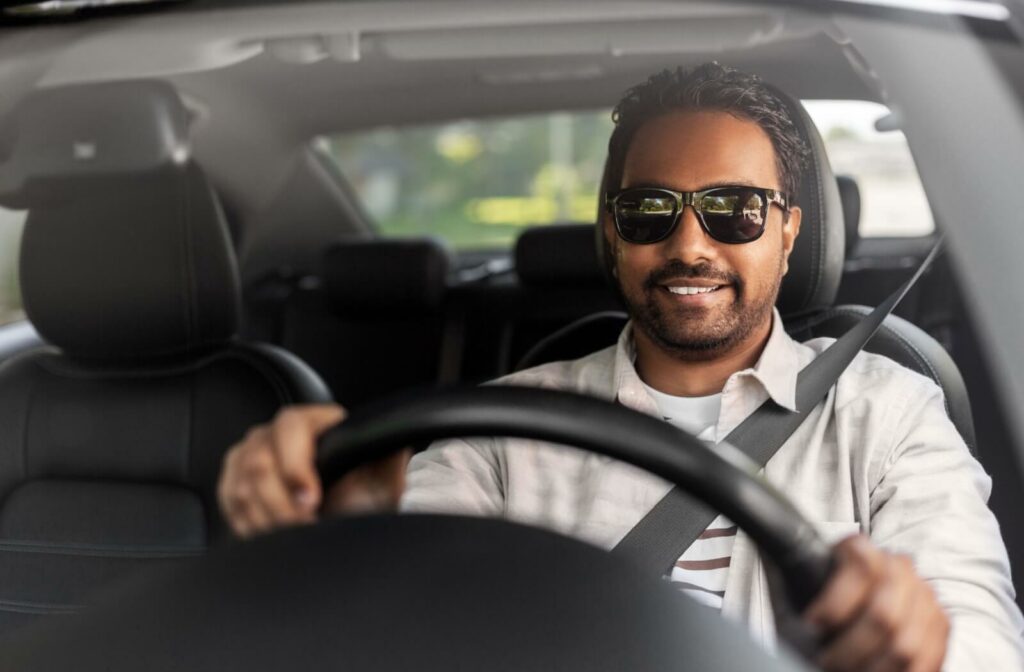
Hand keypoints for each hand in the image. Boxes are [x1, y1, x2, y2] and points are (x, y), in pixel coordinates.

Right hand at [217, 404, 410, 536]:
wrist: (346, 523)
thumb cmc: (364, 498)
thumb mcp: (383, 478)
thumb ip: (388, 455)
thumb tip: (396, 442)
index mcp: (313, 422)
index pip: (291, 427)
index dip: (296, 466)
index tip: (310, 501)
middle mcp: (274, 433)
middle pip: (259, 463)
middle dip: (282, 505)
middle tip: (304, 529)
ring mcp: (249, 456)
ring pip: (242, 487)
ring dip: (269, 519)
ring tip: (294, 535)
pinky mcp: (233, 482)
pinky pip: (230, 503)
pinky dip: (251, 524)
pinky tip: (275, 533)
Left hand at [804, 535, 948, 671]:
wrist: (846, 609)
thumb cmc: (816, 603)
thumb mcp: (798, 589)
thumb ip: (800, 583)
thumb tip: (800, 596)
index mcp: (860, 548)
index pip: (860, 566)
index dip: (835, 603)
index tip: (812, 625)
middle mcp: (898, 566)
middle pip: (884, 614)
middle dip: (851, 648)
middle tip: (827, 661)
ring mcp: (924, 595)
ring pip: (904, 643)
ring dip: (873, 667)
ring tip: (846, 670)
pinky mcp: (940, 624)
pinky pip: (927, 660)